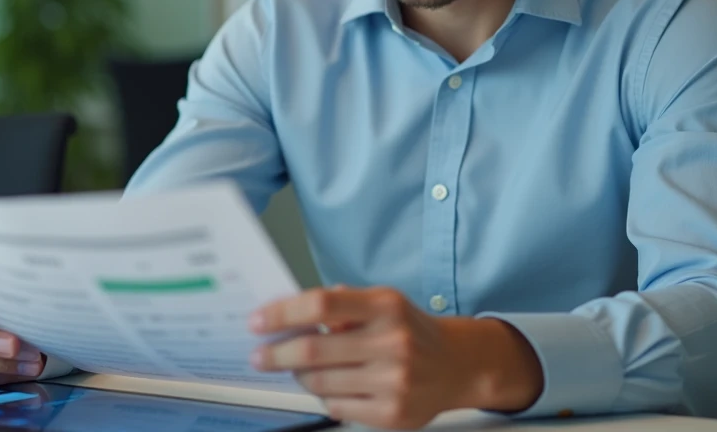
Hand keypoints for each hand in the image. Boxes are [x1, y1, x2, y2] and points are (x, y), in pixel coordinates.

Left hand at [249, 286, 542, 428]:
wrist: (458, 365)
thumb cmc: (410, 329)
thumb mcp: (382, 302)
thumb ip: (341, 304)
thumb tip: (290, 313)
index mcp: (385, 307)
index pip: (322, 305)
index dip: (283, 313)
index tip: (258, 322)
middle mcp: (392, 342)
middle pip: (314, 348)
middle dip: (277, 353)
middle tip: (259, 355)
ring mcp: (394, 381)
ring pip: (320, 382)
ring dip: (299, 376)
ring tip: (297, 369)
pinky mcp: (393, 414)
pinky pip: (337, 407)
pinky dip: (325, 396)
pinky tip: (330, 386)